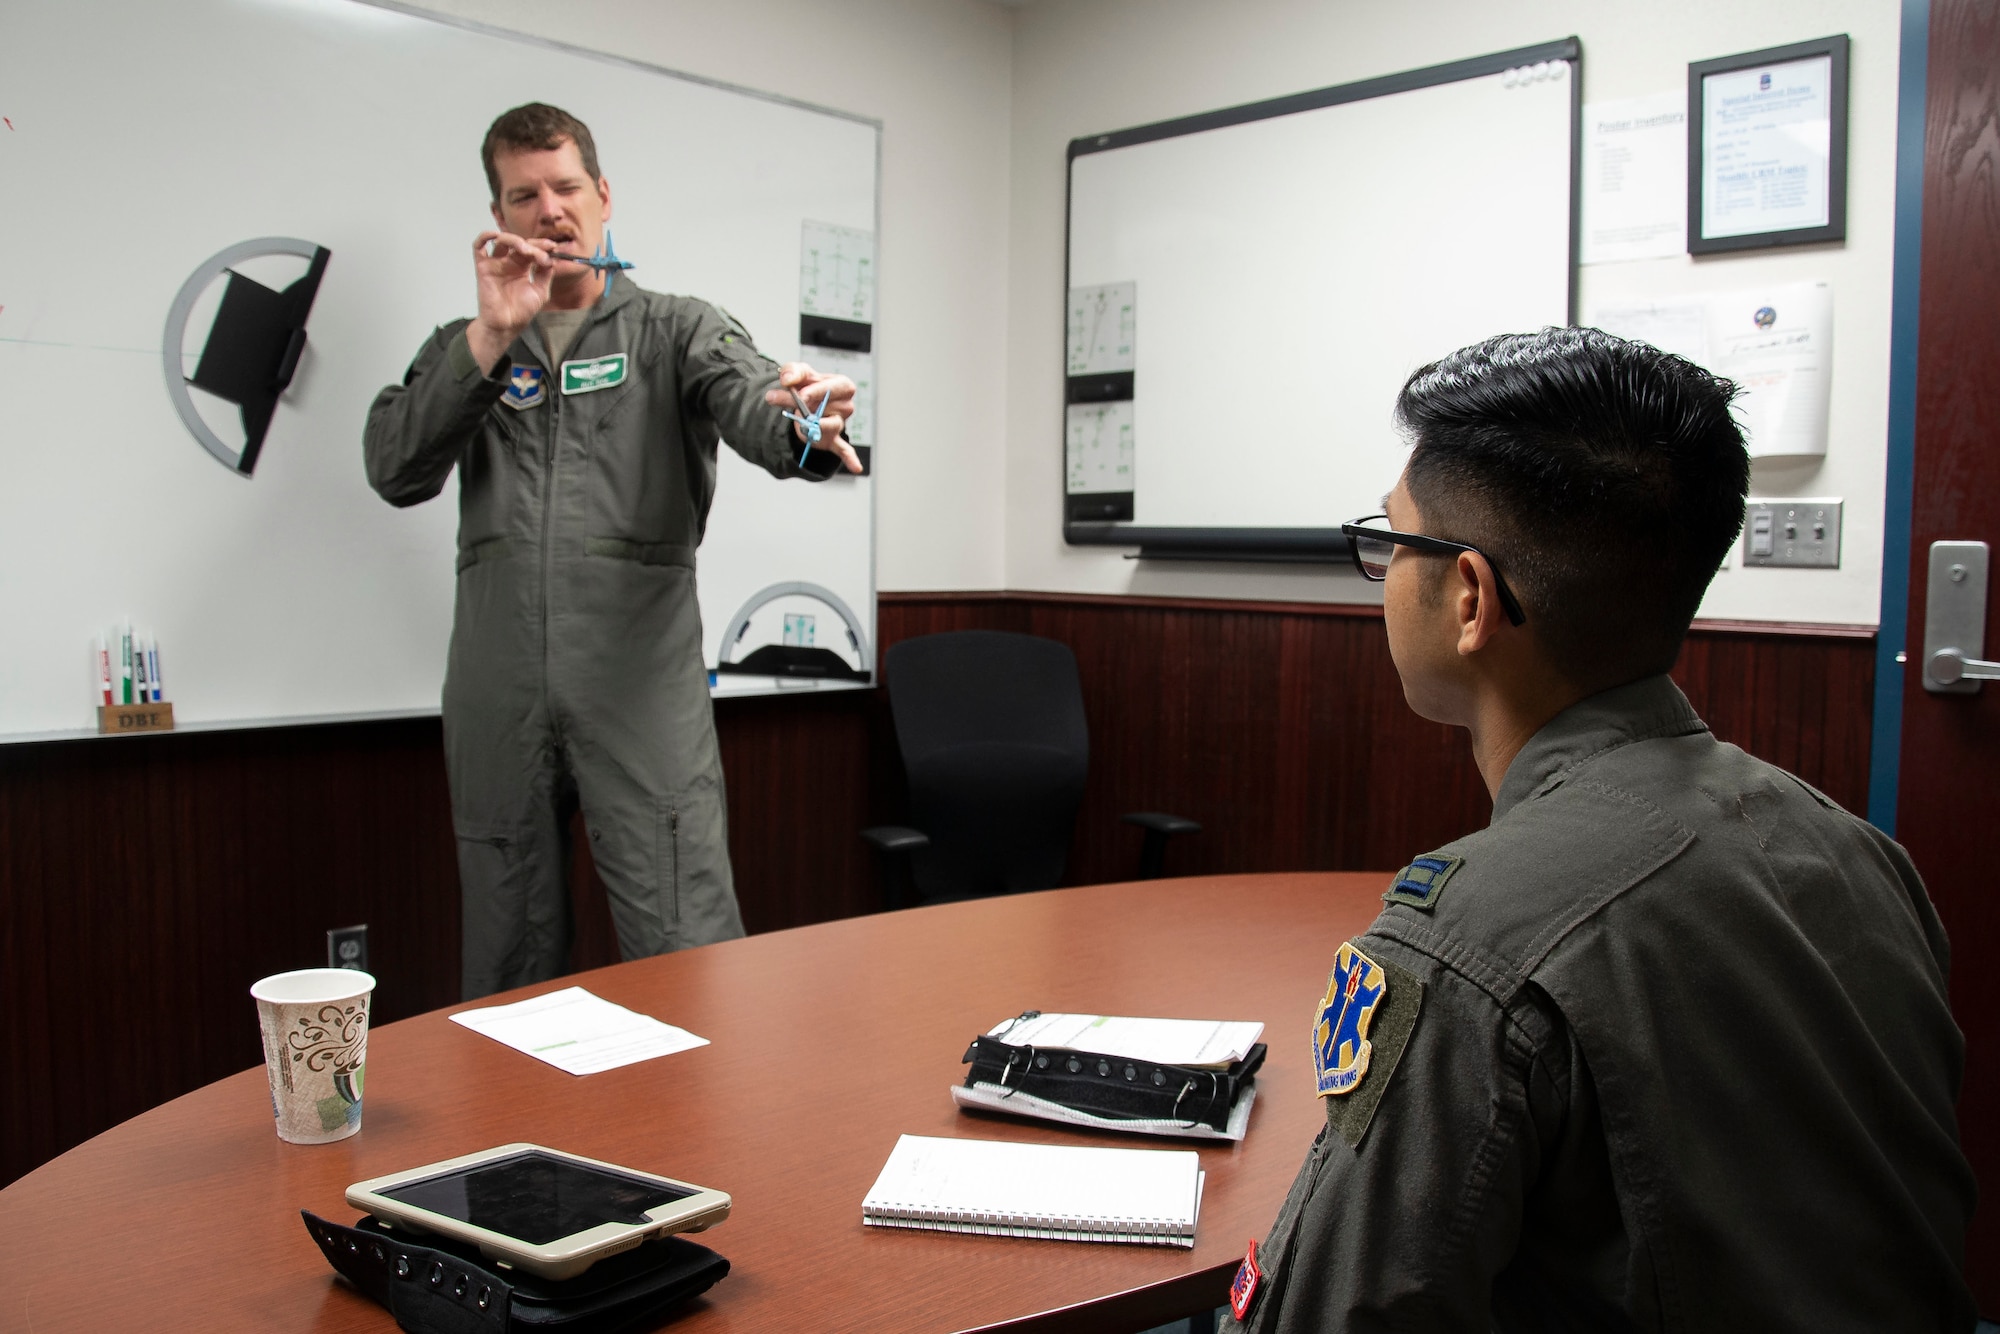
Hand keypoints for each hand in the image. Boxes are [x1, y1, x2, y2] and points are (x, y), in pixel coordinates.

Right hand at [466, 231, 556, 373]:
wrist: (506, 325)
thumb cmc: (521, 312)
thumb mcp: (540, 291)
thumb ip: (545, 274)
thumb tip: (551, 258)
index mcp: (522, 268)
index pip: (532, 250)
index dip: (542, 246)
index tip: (553, 246)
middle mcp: (509, 263)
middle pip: (520, 244)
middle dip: (533, 245)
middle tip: (542, 252)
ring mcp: (496, 264)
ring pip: (502, 241)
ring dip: (514, 240)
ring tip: (525, 249)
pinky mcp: (483, 267)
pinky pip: (479, 247)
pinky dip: (485, 237)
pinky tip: (495, 236)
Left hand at [767, 363, 863, 472]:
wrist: (801, 402)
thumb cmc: (806, 385)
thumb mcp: (799, 371)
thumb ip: (792, 370)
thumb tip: (787, 381)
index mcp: (843, 386)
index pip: (835, 388)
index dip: (818, 391)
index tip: (802, 395)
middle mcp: (846, 406)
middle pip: (827, 407)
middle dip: (807, 407)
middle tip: (795, 407)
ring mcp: (840, 424)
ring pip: (826, 426)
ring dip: (809, 425)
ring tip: (799, 421)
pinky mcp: (832, 440)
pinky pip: (843, 450)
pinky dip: (850, 458)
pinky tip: (857, 468)